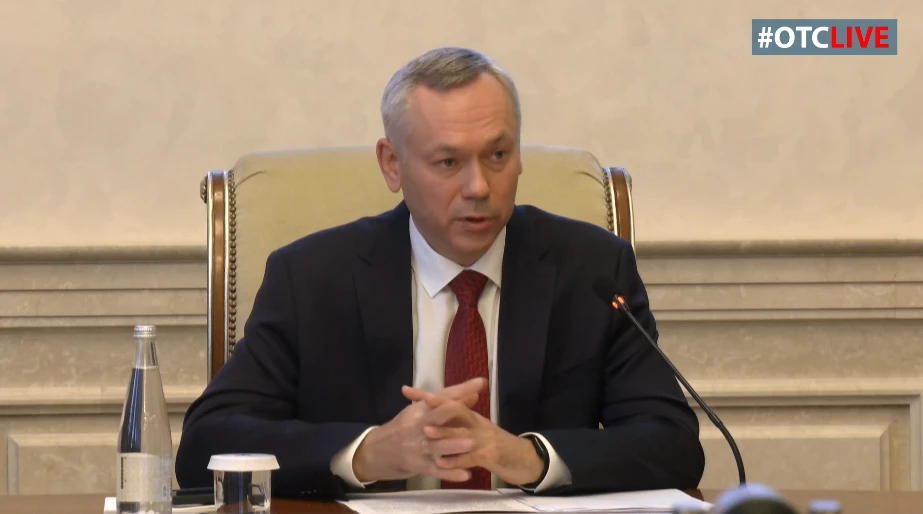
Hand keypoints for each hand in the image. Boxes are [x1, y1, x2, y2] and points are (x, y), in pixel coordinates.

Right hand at [351, 378, 485, 482]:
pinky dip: (450, 472)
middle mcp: (419, 425)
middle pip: (436, 417)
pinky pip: (436, 470)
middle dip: (452, 413)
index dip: (461, 390)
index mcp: (420, 409)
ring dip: (454, 445)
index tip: (480, 384)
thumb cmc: (404, 428)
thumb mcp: (421, 411)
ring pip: (437, 445)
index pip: (442, 396)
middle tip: (471, 412)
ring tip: (472, 443)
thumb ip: (448, 402)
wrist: (376, 451)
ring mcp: (418, 446)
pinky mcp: (418, 465)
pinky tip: (466, 474)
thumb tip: (474, 393)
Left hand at [403, 385, 545, 486]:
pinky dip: (456, 461)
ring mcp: (484, 439)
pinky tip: (442, 463)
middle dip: (439, 406)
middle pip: (458, 411)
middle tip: (422, 402)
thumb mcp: (475, 429)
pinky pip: (470, 458)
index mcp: (471, 416)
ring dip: (445, 433)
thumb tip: (438, 408)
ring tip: (427, 432)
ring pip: (462, 434)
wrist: (521, 459)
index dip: (429, 396)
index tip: (408, 390)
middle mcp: (477, 423)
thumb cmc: (494, 444)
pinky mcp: (489, 456)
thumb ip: (459, 419)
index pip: (449, 400)